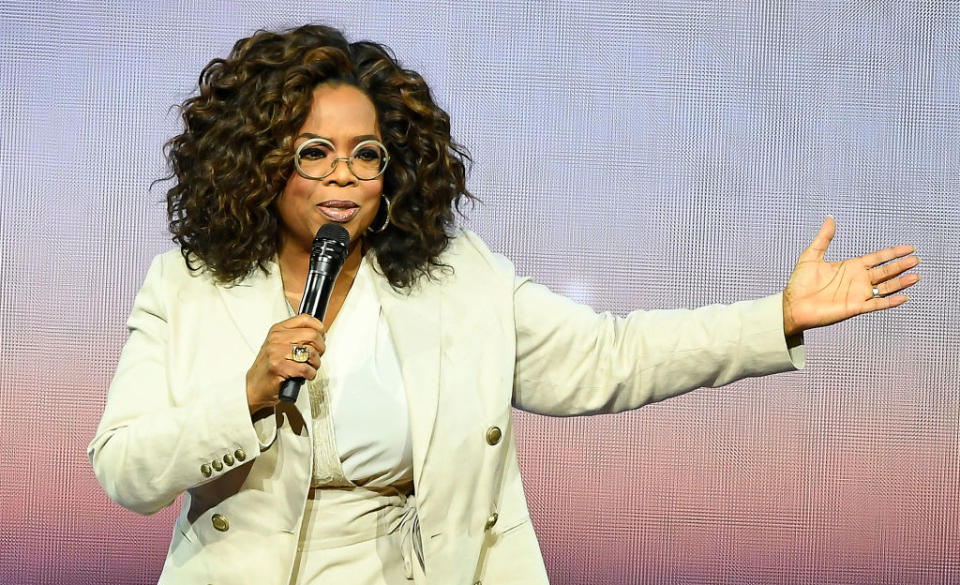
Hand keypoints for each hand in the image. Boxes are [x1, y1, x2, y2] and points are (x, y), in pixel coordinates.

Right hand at [245, 314, 325, 413]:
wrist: (255, 386)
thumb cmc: (270, 367)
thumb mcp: (281, 345)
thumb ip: (297, 336)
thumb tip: (319, 333)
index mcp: (278, 330)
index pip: (305, 319)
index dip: (319, 328)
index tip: (321, 336)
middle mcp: (276, 339)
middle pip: (312, 335)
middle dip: (320, 348)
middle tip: (316, 356)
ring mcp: (276, 352)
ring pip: (311, 352)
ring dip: (316, 363)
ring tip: (310, 367)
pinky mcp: (278, 367)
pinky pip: (306, 368)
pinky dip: (310, 374)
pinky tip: (305, 375)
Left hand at [782, 216, 919, 336]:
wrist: (792, 305)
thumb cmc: (799, 282)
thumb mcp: (811, 256)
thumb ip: (823, 238)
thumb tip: (829, 218)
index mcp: (851, 267)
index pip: (877, 258)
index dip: (892, 253)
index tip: (909, 248)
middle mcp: (858, 280)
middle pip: (885, 271)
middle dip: (900, 266)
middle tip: (916, 260)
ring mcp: (858, 294)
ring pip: (885, 288)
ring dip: (900, 283)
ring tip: (915, 276)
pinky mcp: (854, 307)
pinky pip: (876, 304)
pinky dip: (889, 302)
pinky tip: (903, 297)